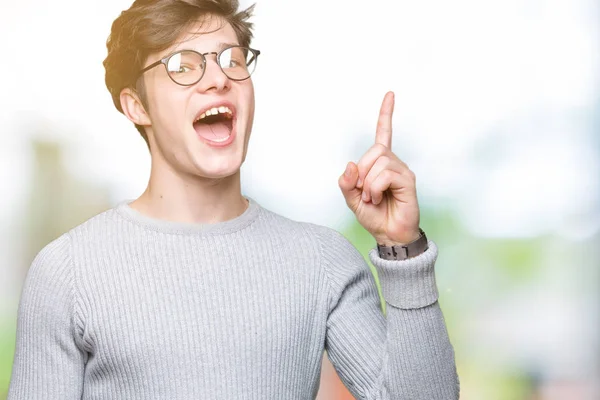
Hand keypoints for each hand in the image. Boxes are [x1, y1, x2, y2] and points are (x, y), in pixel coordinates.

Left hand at [338, 91, 420, 245]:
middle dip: (362, 171)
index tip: (390, 94)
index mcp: (380, 164)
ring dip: (368, 182)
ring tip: (372, 198)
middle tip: (363, 191)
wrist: (388, 235)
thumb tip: (350, 164)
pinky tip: (378, 198)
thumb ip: (346, 183)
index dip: (386, 114)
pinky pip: (386, 174)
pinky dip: (375, 187)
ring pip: (379, 162)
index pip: (384, 133)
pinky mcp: (408, 180)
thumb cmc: (374, 216)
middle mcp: (394, 163)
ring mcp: (402, 171)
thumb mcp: (352, 199)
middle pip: (374, 150)